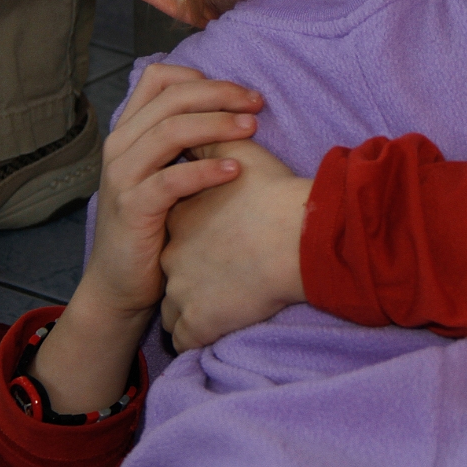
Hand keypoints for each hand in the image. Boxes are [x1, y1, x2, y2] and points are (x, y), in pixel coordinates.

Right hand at [30, 66, 262, 412]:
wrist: (120, 283)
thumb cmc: (154, 224)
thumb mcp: (165, 172)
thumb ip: (184, 141)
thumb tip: (233, 109)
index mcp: (128, 131)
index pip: (158, 78)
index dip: (201, 78)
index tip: (240, 93)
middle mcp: (120, 146)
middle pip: (171, 98)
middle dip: (220, 94)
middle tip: (257, 104)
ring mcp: (122, 177)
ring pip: (169, 132)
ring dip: (216, 125)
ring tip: (251, 129)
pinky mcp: (132, 209)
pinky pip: (170, 180)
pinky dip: (205, 171)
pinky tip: (235, 171)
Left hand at [161, 139, 311, 352]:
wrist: (298, 239)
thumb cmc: (276, 197)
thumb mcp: (243, 154)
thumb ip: (215, 140)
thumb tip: (201, 129)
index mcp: (180, 219)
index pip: (172, 229)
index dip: (193, 235)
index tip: (213, 240)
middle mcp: (171, 256)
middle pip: (168, 270)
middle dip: (186, 273)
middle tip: (217, 273)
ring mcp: (181, 293)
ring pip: (172, 310)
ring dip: (188, 308)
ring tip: (217, 303)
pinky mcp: (196, 324)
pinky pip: (185, 337)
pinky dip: (195, 335)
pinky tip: (213, 328)